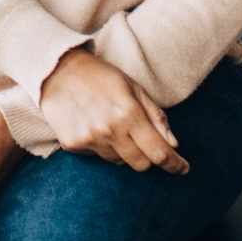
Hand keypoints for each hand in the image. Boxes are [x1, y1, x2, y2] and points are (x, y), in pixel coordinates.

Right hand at [39, 48, 188, 174]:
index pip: (159, 152)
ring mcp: (90, 140)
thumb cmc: (101, 76)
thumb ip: (155, 116)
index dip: (175, 164)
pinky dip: (102, 147)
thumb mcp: (133, 87)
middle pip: (141, 164)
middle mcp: (110, 130)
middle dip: (149, 157)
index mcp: (128, 113)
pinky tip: (94, 125)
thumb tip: (173, 145)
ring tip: (112, 124)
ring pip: (119, 161)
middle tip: (145, 141)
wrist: (58, 71)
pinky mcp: (74, 146)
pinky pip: (98, 157)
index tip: (183, 169)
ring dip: (123, 150)